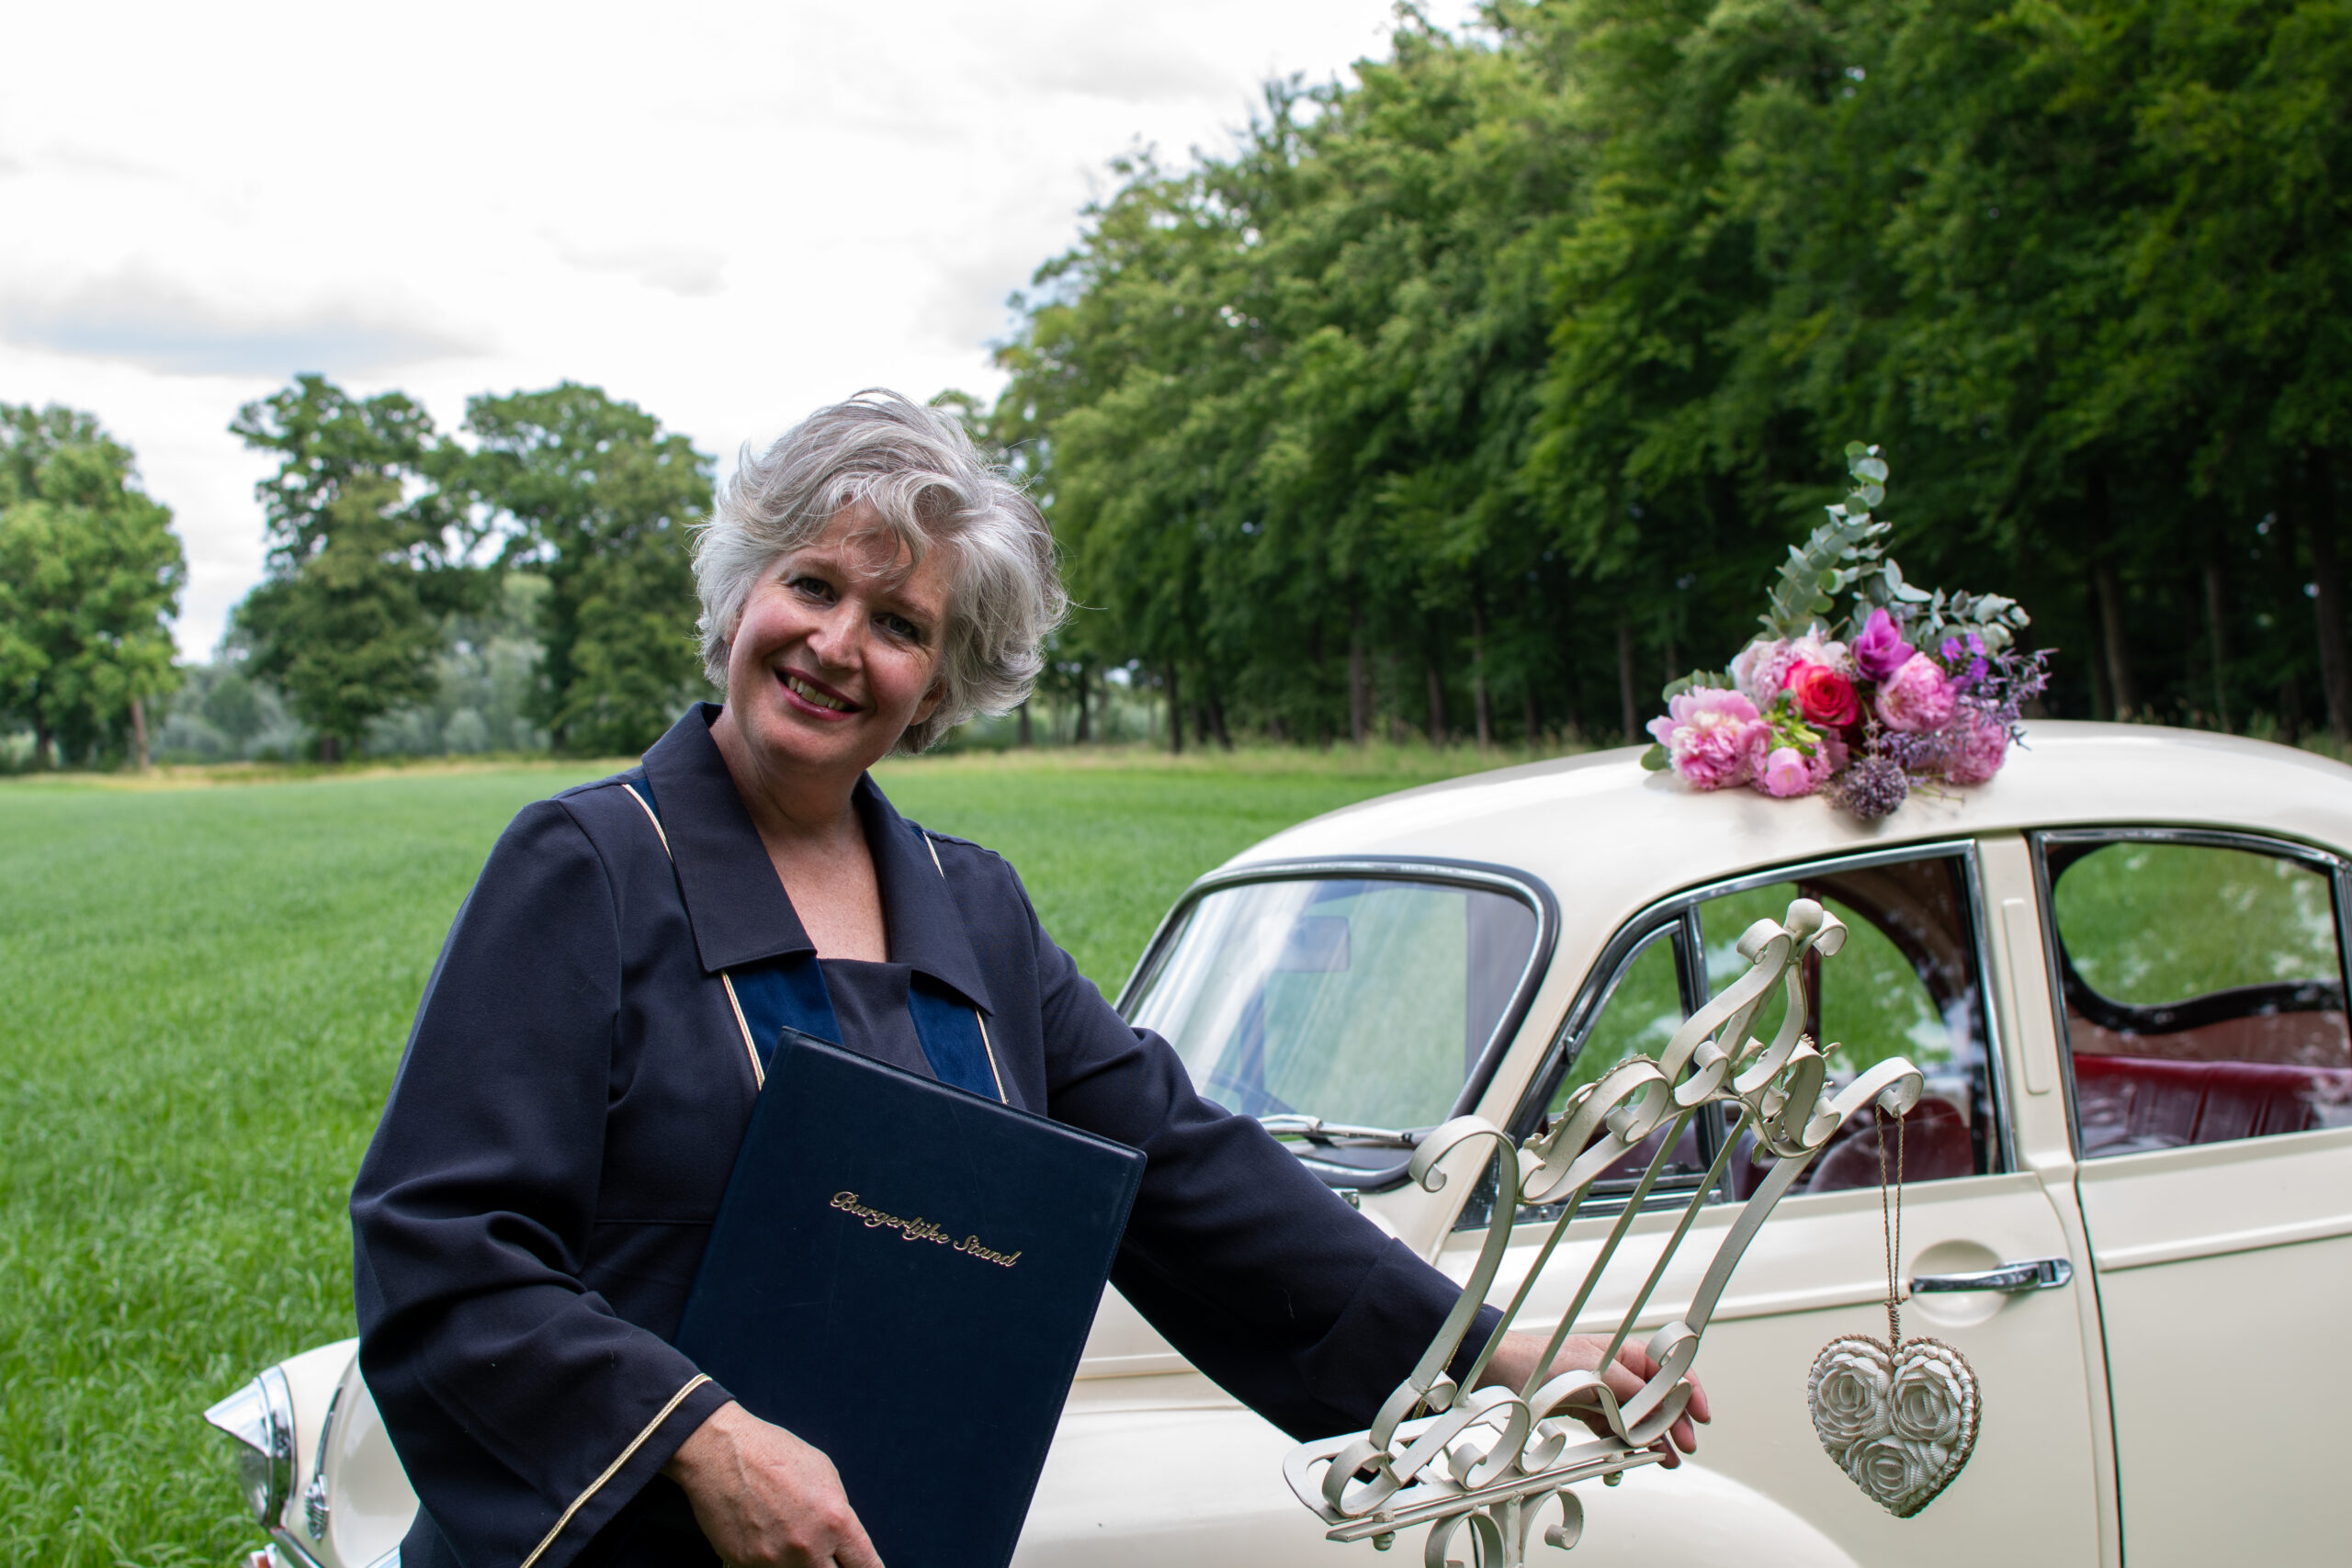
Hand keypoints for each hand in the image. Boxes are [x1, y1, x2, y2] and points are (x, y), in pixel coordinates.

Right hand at [663, 1401, 883, 1566]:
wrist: (719, 1452)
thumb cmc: (773, 1453)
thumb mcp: (823, 1472)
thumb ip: (838, 1511)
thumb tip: (843, 1539)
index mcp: (835, 1520)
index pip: (866, 1565)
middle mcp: (807, 1547)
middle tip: (826, 1556)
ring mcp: (774, 1561)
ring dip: (801, 1564)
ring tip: (789, 1537)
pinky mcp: (745, 1565)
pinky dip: (770, 1561)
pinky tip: (765, 1537)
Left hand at [1475, 1330, 1710, 1468]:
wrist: (1502, 1371)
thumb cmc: (1544, 1359)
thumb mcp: (1595, 1373)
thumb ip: (1632, 1392)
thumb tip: (1662, 1408)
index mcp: (1627, 1353)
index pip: (1671, 1370)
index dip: (1690, 1392)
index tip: (1701, 1416)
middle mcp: (1621, 1372)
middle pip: (1660, 1400)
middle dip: (1675, 1424)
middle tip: (1684, 1448)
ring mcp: (1607, 1393)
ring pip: (1642, 1419)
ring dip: (1654, 1439)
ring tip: (1664, 1460)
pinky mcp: (1591, 1411)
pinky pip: (1617, 1430)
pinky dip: (1627, 1445)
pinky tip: (1631, 1460)